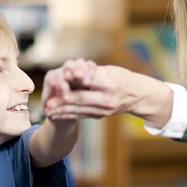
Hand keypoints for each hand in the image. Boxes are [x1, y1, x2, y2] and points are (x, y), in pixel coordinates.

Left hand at [44, 65, 172, 127]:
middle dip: (61, 102)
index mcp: (111, 84)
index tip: (54, 84)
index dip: (69, 84)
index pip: (86, 84)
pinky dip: (68, 115)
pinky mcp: (101, 115)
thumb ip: (90, 73)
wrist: (139, 95)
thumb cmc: (122, 78)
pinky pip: (82, 115)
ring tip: (48, 112)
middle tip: (47, 104)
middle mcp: (108, 99)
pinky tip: (57, 115)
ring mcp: (105, 110)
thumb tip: (70, 73)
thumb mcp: (110, 71)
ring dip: (62, 112)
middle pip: (80, 100)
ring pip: (79, 110)